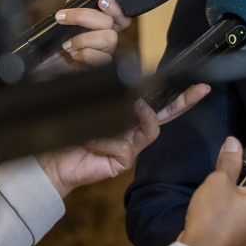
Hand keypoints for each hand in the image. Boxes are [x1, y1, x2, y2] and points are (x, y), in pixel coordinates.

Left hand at [30, 0, 130, 76]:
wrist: (45, 64)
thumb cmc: (56, 41)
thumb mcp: (63, 17)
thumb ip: (75, 2)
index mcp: (103, 23)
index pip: (121, 13)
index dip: (115, 7)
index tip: (101, 1)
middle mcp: (108, 36)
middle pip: (111, 21)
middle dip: (84, 16)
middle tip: (62, 18)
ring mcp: (106, 52)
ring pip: (109, 38)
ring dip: (83, 38)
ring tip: (67, 44)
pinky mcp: (101, 66)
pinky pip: (101, 58)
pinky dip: (84, 54)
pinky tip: (73, 55)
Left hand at [35, 85, 210, 198]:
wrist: (46, 160)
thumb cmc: (62, 128)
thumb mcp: (87, 102)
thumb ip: (109, 92)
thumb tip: (131, 87)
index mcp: (125, 113)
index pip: (154, 100)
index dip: (176, 93)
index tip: (196, 83)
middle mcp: (131, 130)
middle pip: (164, 114)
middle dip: (184, 102)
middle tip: (199, 89)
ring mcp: (129, 147)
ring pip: (149, 128)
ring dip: (136, 117)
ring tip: (122, 112)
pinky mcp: (122, 161)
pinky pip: (123, 145)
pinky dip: (105, 139)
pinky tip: (91, 141)